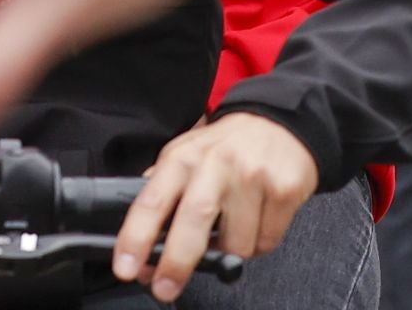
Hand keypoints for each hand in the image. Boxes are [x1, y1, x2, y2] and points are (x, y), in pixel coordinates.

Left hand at [115, 114, 318, 300]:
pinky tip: (258, 219)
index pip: (152, 200)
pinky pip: (265, 242)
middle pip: (193, 221)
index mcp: (184, 158)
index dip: (136, 237)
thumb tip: (141, 248)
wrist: (281, 123)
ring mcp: (253, 175)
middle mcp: (217, 163)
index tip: (126, 267)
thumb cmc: (227, 147)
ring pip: (235, 244)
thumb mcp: (186, 155)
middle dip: (176, 263)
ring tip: (234, 225)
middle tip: (165, 288)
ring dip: (231, 251)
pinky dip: (259, 242)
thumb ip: (163, 193)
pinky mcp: (284, 189)